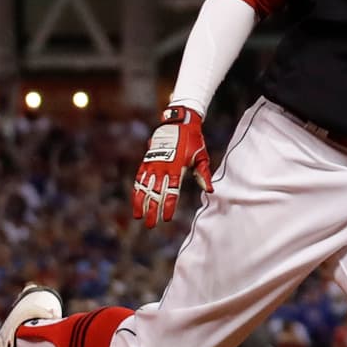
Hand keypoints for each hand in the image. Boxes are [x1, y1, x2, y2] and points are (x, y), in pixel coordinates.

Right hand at [133, 106, 212, 227]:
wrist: (179, 121)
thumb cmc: (193, 140)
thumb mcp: (201, 156)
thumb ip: (204, 174)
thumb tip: (210, 190)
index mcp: (177, 167)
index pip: (172, 191)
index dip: (168, 205)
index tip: (166, 218)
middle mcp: (162, 166)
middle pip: (156, 193)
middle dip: (152, 210)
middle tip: (151, 225)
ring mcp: (153, 163)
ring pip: (144, 187)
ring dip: (141, 202)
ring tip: (138, 216)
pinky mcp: (147, 160)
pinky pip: (140, 177)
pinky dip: (136, 189)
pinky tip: (135, 200)